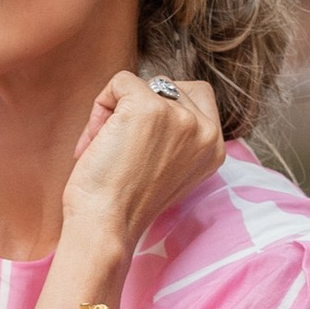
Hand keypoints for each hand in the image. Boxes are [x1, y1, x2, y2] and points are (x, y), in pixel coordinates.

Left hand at [62, 70, 223, 257]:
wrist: (105, 226)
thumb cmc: (125, 205)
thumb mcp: (169, 170)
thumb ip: (176, 138)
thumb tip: (156, 100)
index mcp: (214, 148)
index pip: (198, 96)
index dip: (163, 109)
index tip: (142, 144)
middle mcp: (205, 131)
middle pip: (168, 86)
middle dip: (139, 107)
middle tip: (120, 145)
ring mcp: (180, 117)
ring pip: (143, 84)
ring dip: (116, 110)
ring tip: (106, 146)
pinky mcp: (149, 107)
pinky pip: (120, 82)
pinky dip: (100, 105)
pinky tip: (94, 141)